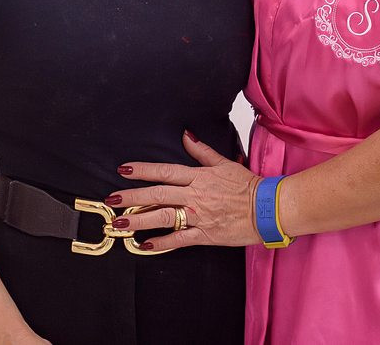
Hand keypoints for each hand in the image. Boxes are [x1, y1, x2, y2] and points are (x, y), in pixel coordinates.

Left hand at [107, 132, 262, 251]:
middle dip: (132, 197)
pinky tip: (145, 245)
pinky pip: (180, 239)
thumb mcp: (224, 163)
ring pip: (164, 217)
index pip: (165, 171)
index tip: (124, 170)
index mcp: (199, 177)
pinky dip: (162, 243)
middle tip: (112, 198)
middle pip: (158, 194)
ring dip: (139, 220)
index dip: (142, 170)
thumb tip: (186, 135)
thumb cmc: (248, 186)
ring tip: (119, 223)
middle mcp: (195, 196)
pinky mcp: (205, 235)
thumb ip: (202, 151)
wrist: (268, 208)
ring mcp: (199, 216)